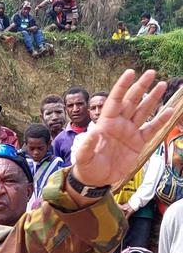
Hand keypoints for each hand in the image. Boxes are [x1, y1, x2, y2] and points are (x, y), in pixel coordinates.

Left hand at [74, 69, 174, 188]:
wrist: (96, 180)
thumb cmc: (87, 166)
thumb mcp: (84, 157)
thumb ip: (88, 146)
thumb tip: (93, 134)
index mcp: (105, 124)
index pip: (115, 101)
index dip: (122, 87)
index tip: (130, 72)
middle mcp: (119, 124)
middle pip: (131, 101)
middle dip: (140, 87)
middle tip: (151, 72)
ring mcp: (130, 132)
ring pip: (143, 111)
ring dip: (153, 98)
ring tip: (162, 84)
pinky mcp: (138, 143)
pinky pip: (151, 129)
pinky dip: (160, 121)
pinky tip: (169, 111)